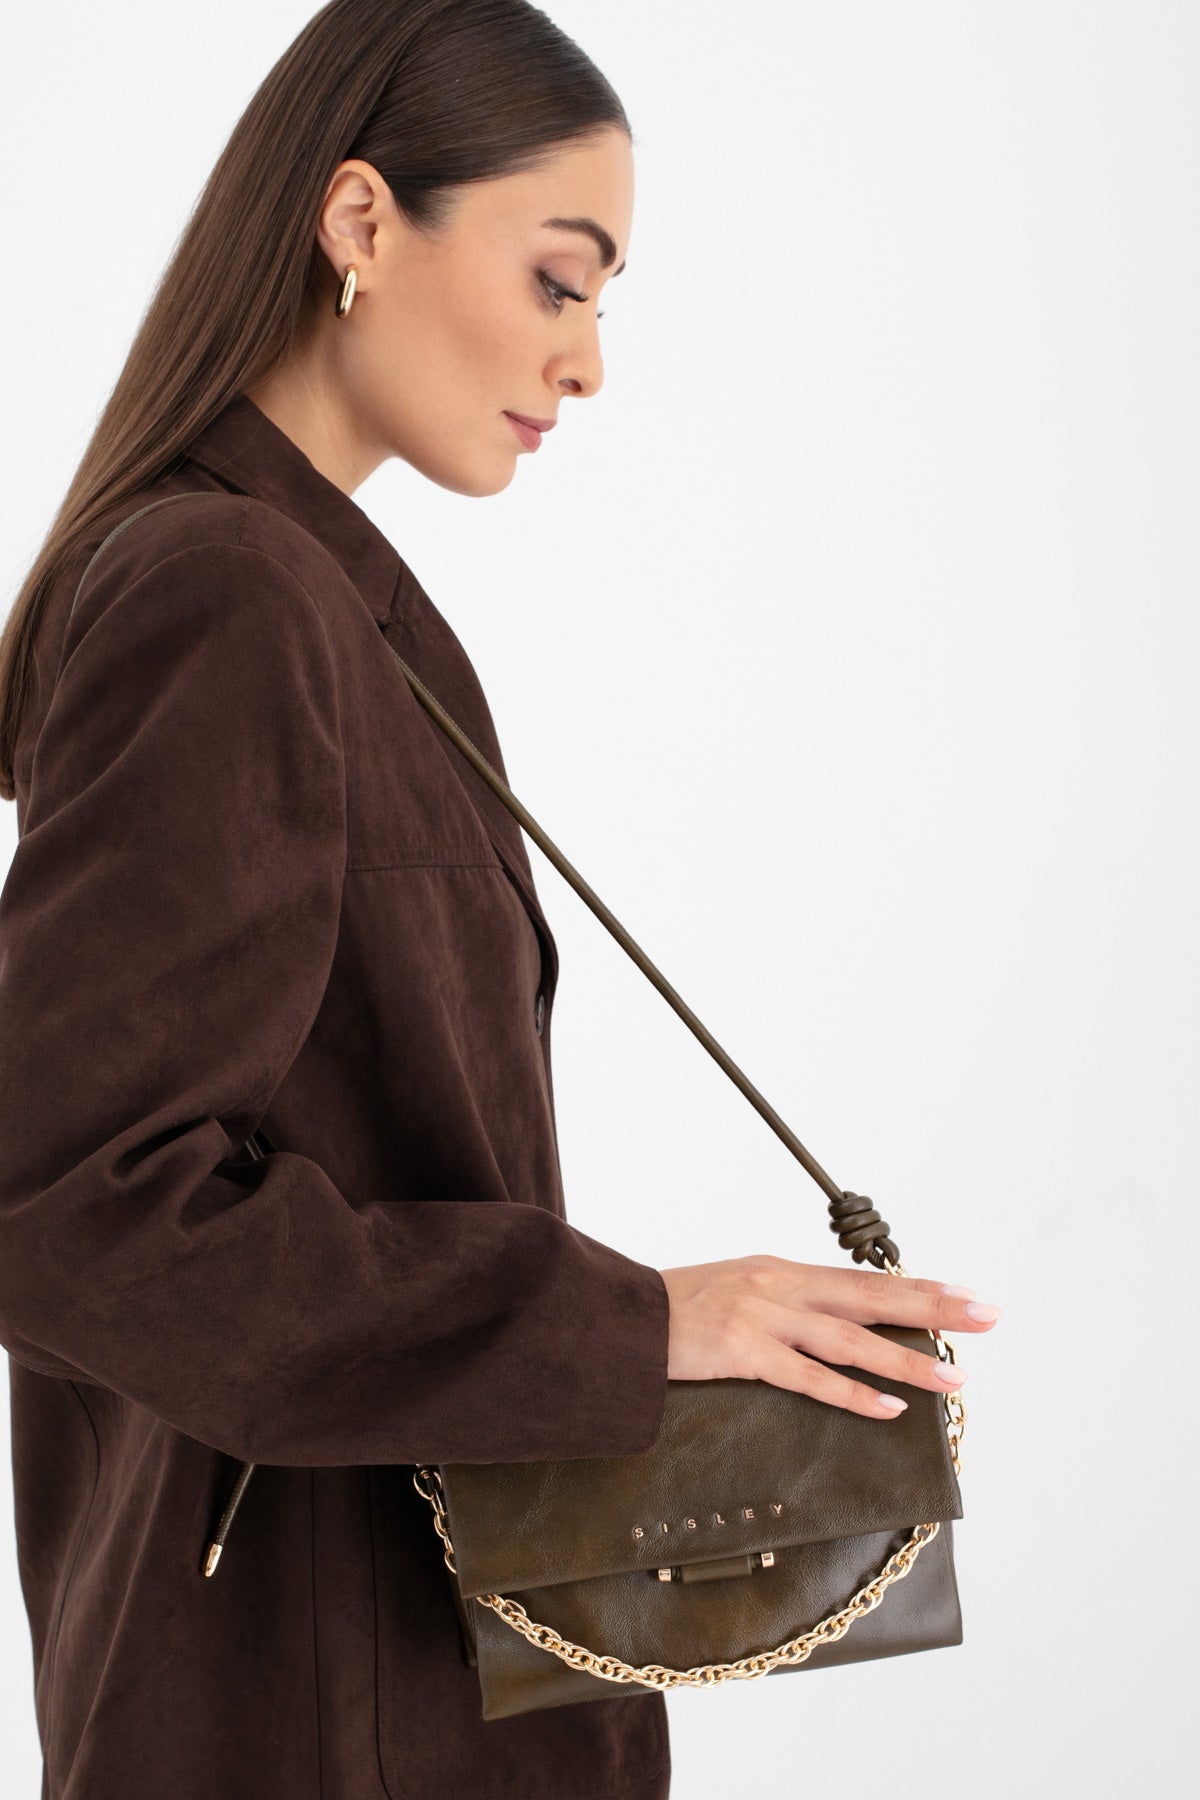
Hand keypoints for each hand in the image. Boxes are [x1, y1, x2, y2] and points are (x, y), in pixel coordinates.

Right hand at [657, 1255, 1001, 1418]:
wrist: (620, 1319)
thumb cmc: (677, 1312)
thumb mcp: (738, 1290)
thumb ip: (785, 1303)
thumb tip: (834, 1324)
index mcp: (783, 1270)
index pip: (865, 1278)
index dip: (919, 1285)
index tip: (967, 1293)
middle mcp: (781, 1286)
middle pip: (872, 1297)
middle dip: (935, 1307)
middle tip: (989, 1316)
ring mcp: (763, 1317)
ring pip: (850, 1340)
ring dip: (906, 1357)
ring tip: (953, 1376)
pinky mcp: (743, 1352)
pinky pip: (808, 1377)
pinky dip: (851, 1393)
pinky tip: (888, 1406)